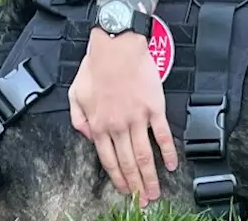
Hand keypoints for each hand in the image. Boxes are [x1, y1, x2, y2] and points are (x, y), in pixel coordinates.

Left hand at [69, 30, 177, 206]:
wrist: (117, 45)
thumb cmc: (96, 66)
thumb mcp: (75, 94)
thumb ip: (79, 120)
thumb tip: (89, 138)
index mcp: (98, 125)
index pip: (108, 160)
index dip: (117, 179)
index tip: (124, 191)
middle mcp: (118, 126)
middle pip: (128, 163)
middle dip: (135, 186)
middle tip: (142, 201)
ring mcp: (137, 118)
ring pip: (145, 155)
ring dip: (150, 177)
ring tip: (155, 192)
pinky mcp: (154, 108)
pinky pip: (162, 135)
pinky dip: (168, 153)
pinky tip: (172, 165)